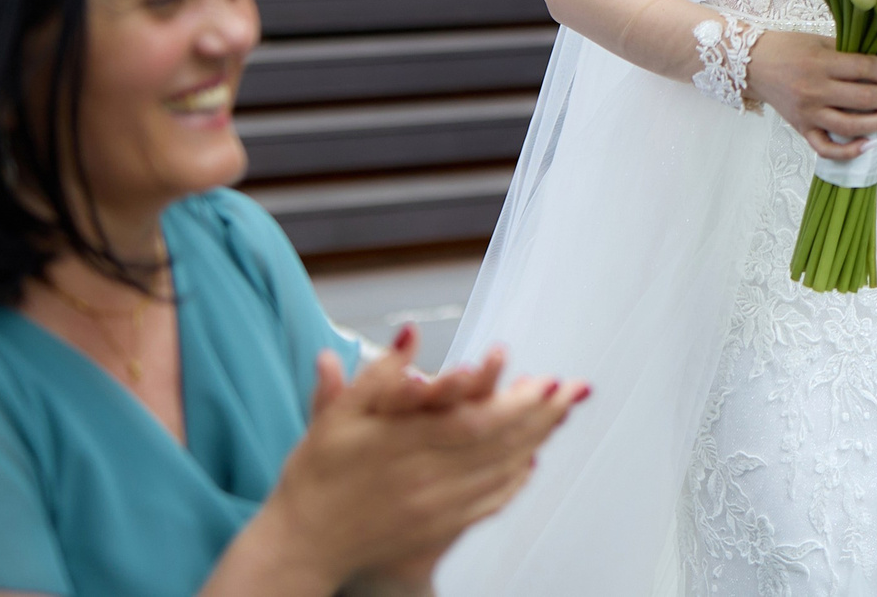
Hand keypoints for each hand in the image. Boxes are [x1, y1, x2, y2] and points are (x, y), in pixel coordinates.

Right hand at [255, 341, 586, 584]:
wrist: (301, 543)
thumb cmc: (315, 475)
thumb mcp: (336, 416)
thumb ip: (378, 375)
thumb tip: (408, 334)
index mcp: (404, 446)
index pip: (475, 422)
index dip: (517, 402)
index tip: (548, 380)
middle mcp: (428, 480)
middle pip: (500, 445)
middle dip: (542, 414)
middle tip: (574, 389)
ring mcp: (437, 508)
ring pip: (501, 471)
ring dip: (537, 440)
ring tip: (563, 413)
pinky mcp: (438, 528)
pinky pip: (489, 502)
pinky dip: (516, 479)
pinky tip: (531, 459)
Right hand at [745, 30, 876, 161]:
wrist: (752, 64)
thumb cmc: (787, 49)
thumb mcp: (819, 41)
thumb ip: (847, 52)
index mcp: (820, 63)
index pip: (864, 68)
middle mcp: (815, 90)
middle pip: (863, 98)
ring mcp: (808, 113)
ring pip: (851, 125)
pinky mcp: (801, 128)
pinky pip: (827, 148)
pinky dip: (849, 151)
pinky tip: (868, 143)